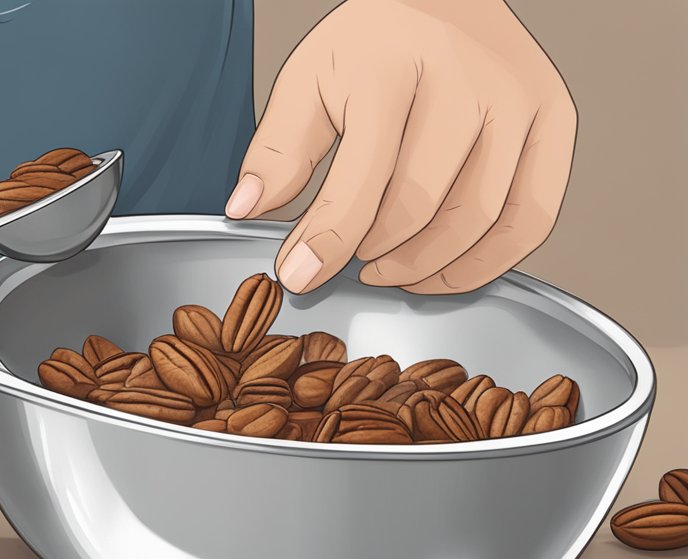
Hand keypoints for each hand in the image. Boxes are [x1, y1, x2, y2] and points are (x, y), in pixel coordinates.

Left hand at [226, 0, 575, 294]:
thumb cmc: (374, 40)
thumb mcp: (308, 78)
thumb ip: (277, 148)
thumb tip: (246, 209)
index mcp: (395, 64)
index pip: (360, 179)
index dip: (327, 241)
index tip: (298, 274)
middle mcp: (468, 78)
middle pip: (420, 207)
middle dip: (374, 255)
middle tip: (347, 267)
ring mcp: (520, 99)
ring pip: (477, 221)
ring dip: (426, 267)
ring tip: (387, 270)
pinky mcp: (555, 119)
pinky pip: (533, 217)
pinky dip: (487, 260)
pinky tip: (443, 268)